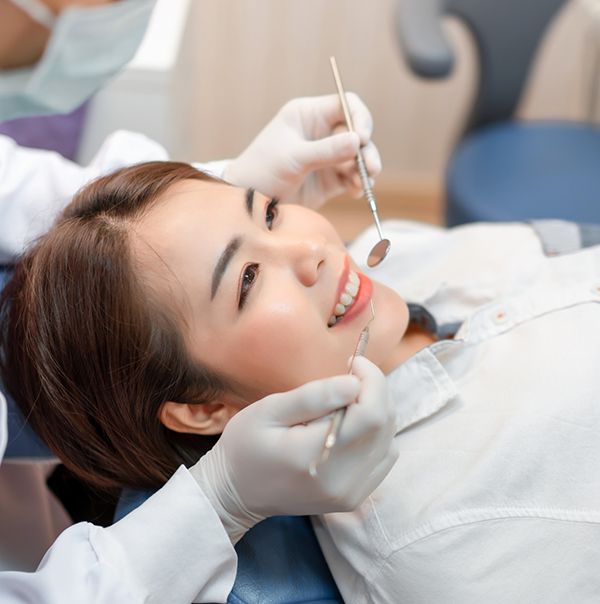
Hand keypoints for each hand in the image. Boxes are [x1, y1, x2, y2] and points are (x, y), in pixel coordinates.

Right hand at [190, 358, 397, 542]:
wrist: (237, 493)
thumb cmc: (245, 446)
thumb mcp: (269, 410)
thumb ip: (313, 397)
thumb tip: (354, 383)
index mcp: (314, 456)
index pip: (371, 415)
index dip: (372, 380)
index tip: (353, 362)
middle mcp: (340, 481)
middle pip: (384, 425)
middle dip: (376, 389)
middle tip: (350, 374)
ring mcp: (350, 493)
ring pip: (389, 439)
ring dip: (377, 409)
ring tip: (348, 399)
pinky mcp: (354, 498)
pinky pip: (384, 457)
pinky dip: (377, 433)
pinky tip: (353, 424)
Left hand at [223, 94, 381, 209]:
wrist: (250, 203)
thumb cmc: (262, 171)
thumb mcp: (293, 158)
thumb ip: (326, 150)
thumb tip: (358, 141)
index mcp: (308, 115)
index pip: (345, 104)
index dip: (359, 118)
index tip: (362, 139)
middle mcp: (320, 133)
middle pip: (356, 133)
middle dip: (367, 150)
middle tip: (371, 168)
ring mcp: (326, 157)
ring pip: (357, 157)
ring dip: (365, 170)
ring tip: (364, 184)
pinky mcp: (329, 180)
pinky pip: (352, 178)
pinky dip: (358, 184)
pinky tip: (357, 192)